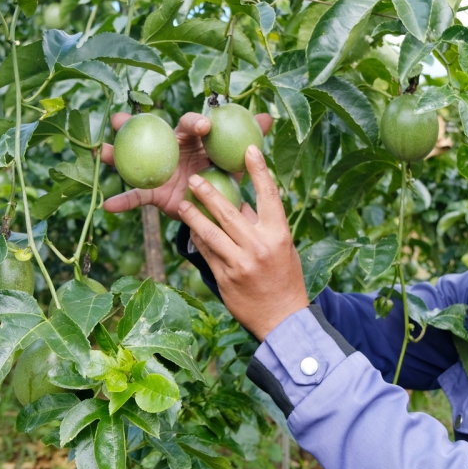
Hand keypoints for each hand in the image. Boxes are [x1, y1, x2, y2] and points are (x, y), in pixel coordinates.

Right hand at [100, 110, 272, 221]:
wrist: (215, 205)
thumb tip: (268, 118)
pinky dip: (123, 202)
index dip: (197, 123)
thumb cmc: (224, 172)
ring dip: (116, 155)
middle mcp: (170, 149)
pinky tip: (108, 206)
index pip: (192, 125)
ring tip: (102, 152)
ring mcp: (159, 170)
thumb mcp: (237, 158)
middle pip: (149, 132)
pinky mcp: (154, 192)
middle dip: (133, 123)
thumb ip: (250, 138)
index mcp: (192, 138)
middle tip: (120, 119)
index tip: (205, 126)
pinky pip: (137, 197)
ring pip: (134, 160)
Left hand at [178, 144, 308, 340]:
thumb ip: (262, 226)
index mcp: (279, 234)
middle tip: (194, 177)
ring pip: (210, 233)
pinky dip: (198, 239)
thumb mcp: (282, 248)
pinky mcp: (225, 278)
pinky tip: (189, 229)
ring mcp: (240, 263)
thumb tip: (241, 204)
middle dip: (208, 192)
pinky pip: (207, 253)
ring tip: (182, 203)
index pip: (269, 196)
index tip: (250, 149)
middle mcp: (259, 246)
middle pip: (229, 212)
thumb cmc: (285, 278)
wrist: (283, 319)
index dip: (259, 170)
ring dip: (193, 215)